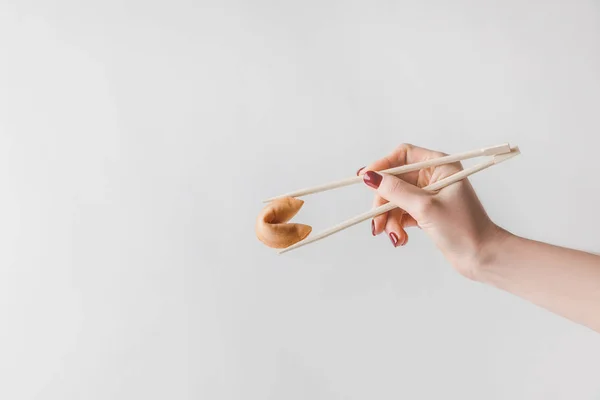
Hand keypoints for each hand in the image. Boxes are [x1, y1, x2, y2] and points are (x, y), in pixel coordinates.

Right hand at [358, 143, 500, 278]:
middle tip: (377, 222)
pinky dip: (397, 225)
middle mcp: (433, 177)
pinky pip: (402, 212)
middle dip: (384, 202)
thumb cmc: (463, 229)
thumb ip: (395, 190)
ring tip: (394, 236)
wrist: (482, 258)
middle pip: (395, 180)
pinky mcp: (426, 212)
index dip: (382, 166)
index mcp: (440, 166)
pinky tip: (401, 239)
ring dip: (389, 218)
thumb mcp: (424, 207)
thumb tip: (370, 177)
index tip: (366, 179)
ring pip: (396, 199)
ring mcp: (429, 195)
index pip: (403, 155)